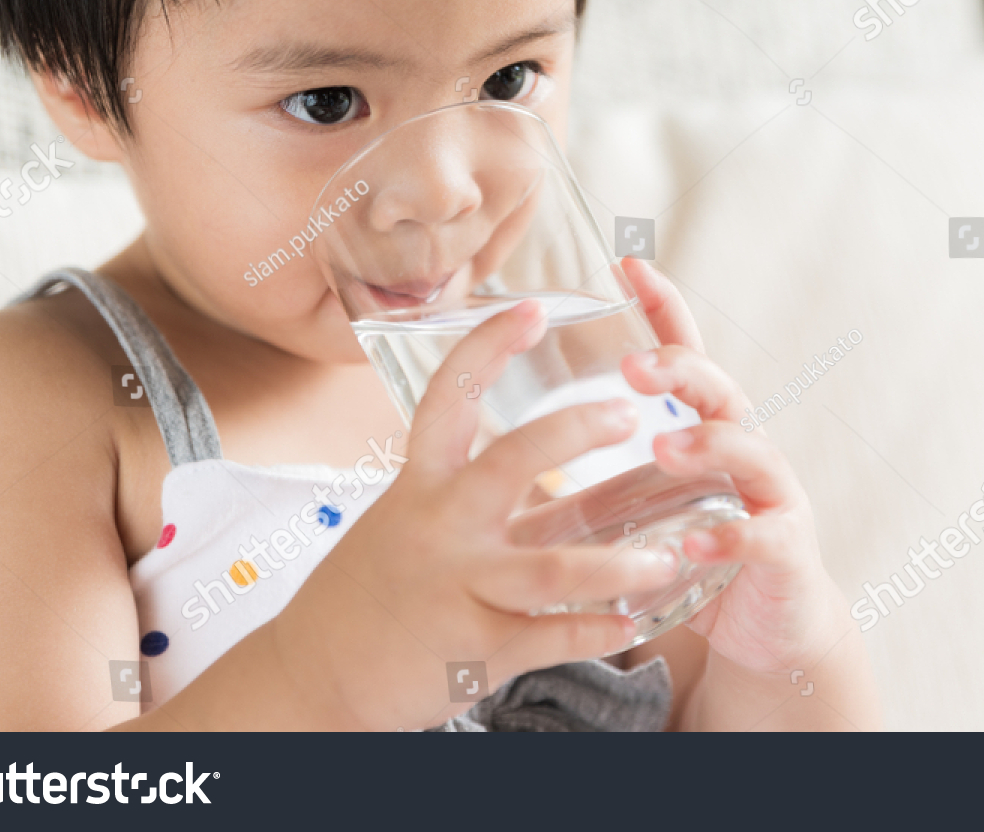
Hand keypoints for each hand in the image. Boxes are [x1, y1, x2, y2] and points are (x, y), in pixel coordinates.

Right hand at [274, 298, 677, 729]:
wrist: (314, 675)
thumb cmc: (372, 588)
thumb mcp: (408, 521)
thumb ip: (471, 492)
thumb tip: (540, 458)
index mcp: (421, 484)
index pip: (451, 398)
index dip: (490, 346)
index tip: (532, 307)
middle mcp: (438, 526)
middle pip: (514, 459)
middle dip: (575, 431)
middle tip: (628, 415)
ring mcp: (458, 588)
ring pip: (553, 568)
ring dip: (618, 564)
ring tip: (669, 557)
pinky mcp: (474, 650)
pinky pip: (549, 637)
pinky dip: (596, 631)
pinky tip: (633, 622)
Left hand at [617, 258, 851, 676]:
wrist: (770, 626)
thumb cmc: (698, 554)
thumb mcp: (650, 508)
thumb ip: (607, 476)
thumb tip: (519, 450)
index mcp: (706, 430)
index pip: (686, 355)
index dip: (663, 308)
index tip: (627, 266)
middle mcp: (744, 450)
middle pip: (720, 390)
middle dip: (680, 369)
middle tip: (634, 366)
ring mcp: (771, 496)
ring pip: (750, 452)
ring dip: (707, 445)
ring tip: (664, 447)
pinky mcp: (786, 552)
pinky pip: (762, 537)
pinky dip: (729, 537)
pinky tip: (694, 542)